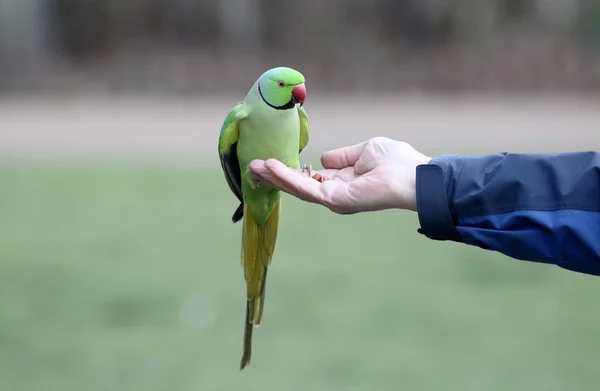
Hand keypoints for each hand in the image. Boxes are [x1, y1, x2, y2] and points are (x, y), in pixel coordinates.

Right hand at [248, 137, 431, 213]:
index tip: (270, 162)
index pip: (309, 178)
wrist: (414, 176)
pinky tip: (271, 168)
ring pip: (297, 188)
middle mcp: (334, 193)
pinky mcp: (334, 201)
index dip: (290, 171)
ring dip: (274, 177)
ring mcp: (333, 199)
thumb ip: (342, 157)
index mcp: (341, 182)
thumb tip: (323, 158)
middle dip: (275, 176)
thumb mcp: (364, 151)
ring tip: (254, 166)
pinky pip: (305, 188)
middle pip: (298, 186)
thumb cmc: (396, 162)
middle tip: (252, 166)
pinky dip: (286, 178)